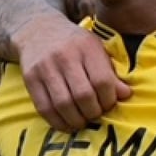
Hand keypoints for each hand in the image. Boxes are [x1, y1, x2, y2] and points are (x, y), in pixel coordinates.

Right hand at [16, 14, 129, 130]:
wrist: (38, 30)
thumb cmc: (75, 43)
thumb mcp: (97, 49)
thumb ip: (111, 71)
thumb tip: (125, 94)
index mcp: (87, 48)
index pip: (102, 80)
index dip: (109, 99)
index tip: (110, 104)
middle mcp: (65, 57)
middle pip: (83, 95)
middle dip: (93, 112)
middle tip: (96, 115)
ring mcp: (45, 68)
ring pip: (63, 104)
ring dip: (76, 120)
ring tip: (83, 122)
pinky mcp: (30, 79)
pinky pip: (44, 108)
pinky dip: (57, 121)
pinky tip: (67, 124)